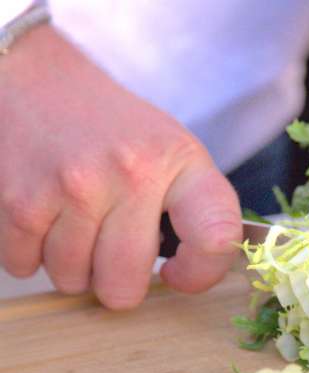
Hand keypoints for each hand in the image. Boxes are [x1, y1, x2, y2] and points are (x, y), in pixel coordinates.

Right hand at [0, 26, 241, 308]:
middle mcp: (131, 174)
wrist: (38, 81)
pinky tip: (46, 220)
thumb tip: (198, 273)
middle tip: (113, 255)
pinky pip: (24, 265)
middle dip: (118, 284)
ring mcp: (74, 187)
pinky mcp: (21, 199)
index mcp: (179, 162)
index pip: (216, 238)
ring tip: (77, 227)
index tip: (177, 273)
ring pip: (72, 281)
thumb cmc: (115, 130)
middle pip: (125, 285)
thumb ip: (194, 210)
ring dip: (72, 268)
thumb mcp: (173, 153)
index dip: (201, 273)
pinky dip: (30, 255)